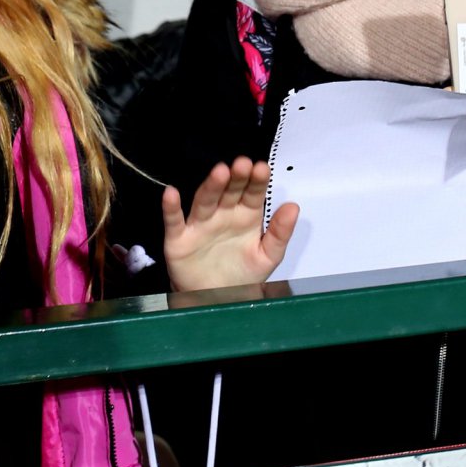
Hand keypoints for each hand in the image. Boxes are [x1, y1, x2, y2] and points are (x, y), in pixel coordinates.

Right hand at [161, 157, 298, 290]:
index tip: (262, 169)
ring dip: (211, 186)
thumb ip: (280, 233)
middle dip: (236, 178)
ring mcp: (201, 224)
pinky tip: (172, 194)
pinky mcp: (180, 238)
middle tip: (243, 164)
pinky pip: (175, 221)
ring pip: (205, 201)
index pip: (252, 194)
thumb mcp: (268, 256)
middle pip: (229, 192)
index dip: (257, 181)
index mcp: (246, 216)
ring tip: (220, 172)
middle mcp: (223, 215)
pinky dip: (171, 207)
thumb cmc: (242, 275)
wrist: (216, 302)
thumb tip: (294, 207)